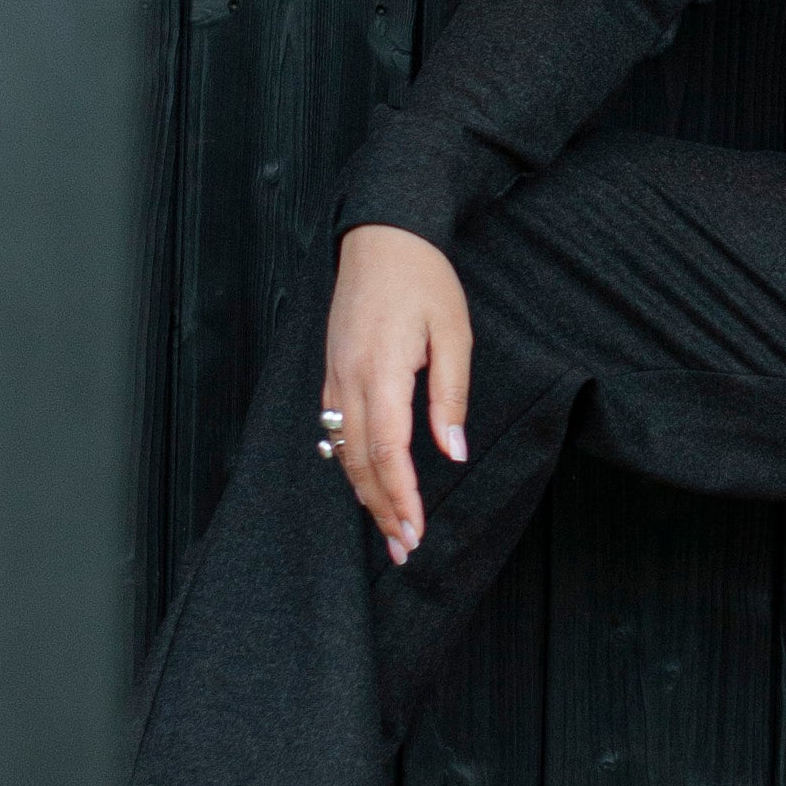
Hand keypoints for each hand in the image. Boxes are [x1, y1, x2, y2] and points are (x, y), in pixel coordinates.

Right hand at [324, 225, 472, 565]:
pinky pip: (335, 431)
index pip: (388, 452)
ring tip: (389, 529)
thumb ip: (451, 396)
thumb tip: (452, 452)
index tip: (416, 531)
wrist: (380, 237)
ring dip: (365, 495)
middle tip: (405, 548)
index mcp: (381, 372)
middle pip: (360, 464)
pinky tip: (366, 486)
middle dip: (382, 510)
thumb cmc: (423, 279)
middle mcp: (347, 381)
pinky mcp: (331, 373)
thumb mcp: (454, 333)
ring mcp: (333, 378)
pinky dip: (350, 466)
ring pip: (343, 452)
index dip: (402, 497)